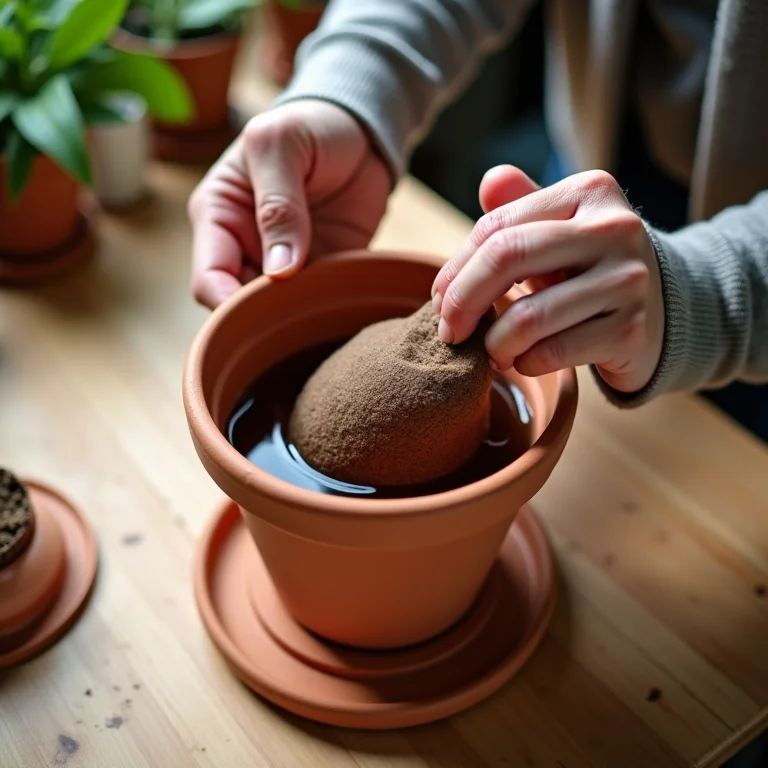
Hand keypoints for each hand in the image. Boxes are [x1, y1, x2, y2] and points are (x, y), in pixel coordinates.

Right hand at [189, 100, 390, 307]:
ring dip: (295, 316)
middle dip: (262, 316)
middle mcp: (246, 247)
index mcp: (218, 217)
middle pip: (239, 305)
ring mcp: (285, 264)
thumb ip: (277, 204)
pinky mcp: (322, 271)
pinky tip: (341, 300)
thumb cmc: (309, 125)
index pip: (208, 279)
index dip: (227, 303)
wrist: (361, 130)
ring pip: (277, 312)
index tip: (260, 311)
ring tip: (320, 302)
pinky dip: (326, 308)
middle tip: (296, 309)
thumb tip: (279, 271)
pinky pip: (317, 304)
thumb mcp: (281, 145)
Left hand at [431, 165, 664, 393]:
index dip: (455, 268)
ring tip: (489, 351)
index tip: (439, 299)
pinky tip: (522, 361)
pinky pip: (553, 351)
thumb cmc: (589, 268)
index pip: (496, 227)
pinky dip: (524, 362)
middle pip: (506, 258)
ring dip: (493, 342)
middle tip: (448, 332)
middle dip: (462, 301)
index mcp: (589, 192)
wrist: (664, 311)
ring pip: (528, 316)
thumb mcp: (559, 229)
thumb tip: (489, 182)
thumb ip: (520, 206)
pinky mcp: (631, 330)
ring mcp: (628, 280)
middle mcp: (614, 228)